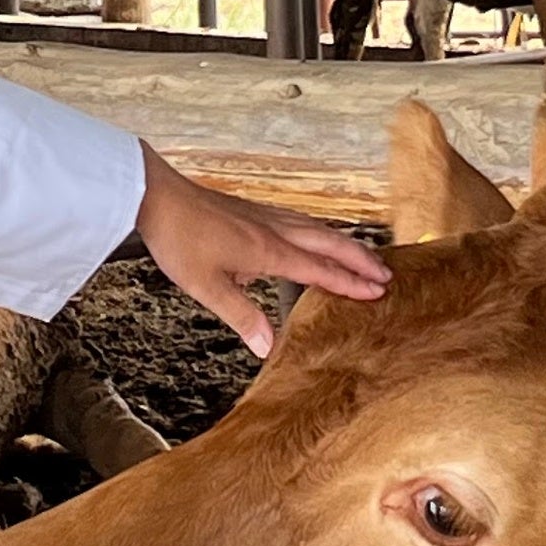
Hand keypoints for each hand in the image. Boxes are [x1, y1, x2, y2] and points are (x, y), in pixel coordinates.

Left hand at [137, 148, 386, 358]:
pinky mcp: (254, 212)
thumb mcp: (207, 287)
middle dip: (360, 259)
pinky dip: (321, 232)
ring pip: (317, 229)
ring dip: (344, 244)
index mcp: (269, 251)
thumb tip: (268, 348)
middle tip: (387, 274)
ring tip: (363, 256)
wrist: (158, 197)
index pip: (320, 269)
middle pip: (330, 243)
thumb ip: (242, 316)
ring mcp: (266, 218)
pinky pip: (300, 222)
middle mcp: (275, 231)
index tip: (377, 292)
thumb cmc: (181, 240)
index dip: (350, 282)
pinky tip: (315, 237)